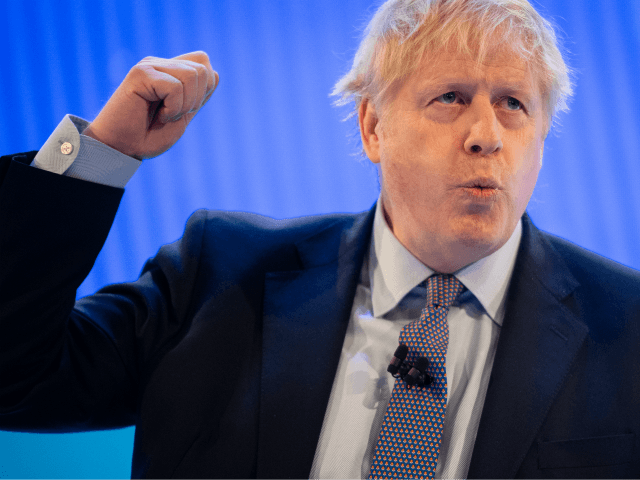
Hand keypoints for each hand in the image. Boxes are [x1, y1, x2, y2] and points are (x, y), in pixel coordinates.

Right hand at [83, 51, 218, 159]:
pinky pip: (175, 87)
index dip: (205, 88)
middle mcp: (160, 64)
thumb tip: (214, 73)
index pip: (203, 62)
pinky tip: (157, 116)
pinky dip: (172, 109)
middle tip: (173, 115)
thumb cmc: (149, 136)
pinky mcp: (140, 73)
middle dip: (195, 100)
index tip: (185, 109)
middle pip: (203, 69)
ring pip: (192, 75)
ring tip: (165, 116)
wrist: (123, 148)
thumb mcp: (183, 115)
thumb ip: (198, 96)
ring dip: (184, 105)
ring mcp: (150, 66)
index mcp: (170, 71)